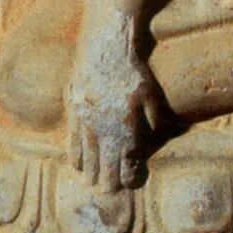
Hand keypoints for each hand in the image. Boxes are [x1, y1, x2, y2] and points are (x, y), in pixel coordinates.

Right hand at [66, 16, 160, 191]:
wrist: (105, 43)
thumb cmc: (134, 68)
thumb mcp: (152, 95)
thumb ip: (155, 121)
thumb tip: (161, 140)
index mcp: (125, 127)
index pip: (126, 166)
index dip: (130, 177)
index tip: (133, 180)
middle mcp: (102, 129)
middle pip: (104, 170)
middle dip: (110, 182)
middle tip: (112, 189)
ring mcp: (84, 121)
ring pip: (86, 160)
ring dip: (92, 173)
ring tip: (95, 183)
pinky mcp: (72, 110)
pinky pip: (72, 143)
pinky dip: (77, 156)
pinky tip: (80, 164)